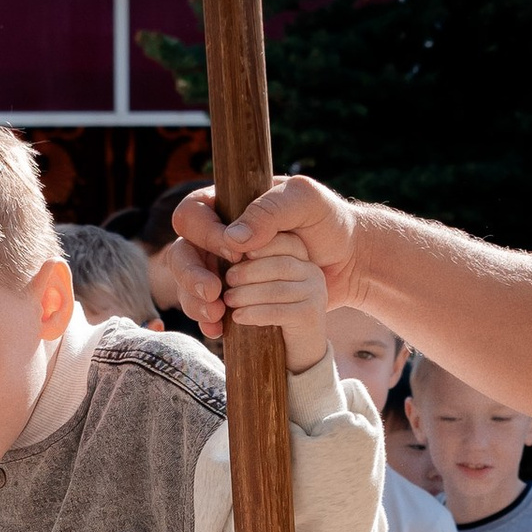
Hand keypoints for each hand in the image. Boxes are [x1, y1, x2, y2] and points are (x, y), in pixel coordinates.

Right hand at [169, 176, 363, 336]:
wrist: (350, 261)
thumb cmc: (328, 223)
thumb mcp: (306, 202)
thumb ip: (270, 210)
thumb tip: (233, 239)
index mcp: (228, 204)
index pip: (193, 214)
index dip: (205, 234)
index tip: (234, 253)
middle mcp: (218, 235)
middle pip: (181, 251)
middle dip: (190, 275)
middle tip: (213, 293)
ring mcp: (222, 267)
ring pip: (188, 283)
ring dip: (194, 301)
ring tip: (216, 315)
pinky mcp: (233, 295)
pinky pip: (205, 307)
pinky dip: (207, 319)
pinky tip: (218, 329)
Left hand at [221, 232, 330, 367]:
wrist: (294, 352)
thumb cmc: (270, 314)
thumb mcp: (258, 285)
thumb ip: (248, 267)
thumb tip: (223, 247)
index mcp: (300, 257)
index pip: (282, 241)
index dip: (258, 245)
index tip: (233, 253)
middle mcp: (312, 271)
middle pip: (279, 264)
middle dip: (248, 271)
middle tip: (227, 281)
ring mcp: (315, 293)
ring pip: (277, 289)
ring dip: (247, 294)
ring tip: (228, 300)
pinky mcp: (311, 316)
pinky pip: (279, 310)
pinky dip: (255, 313)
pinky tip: (238, 317)